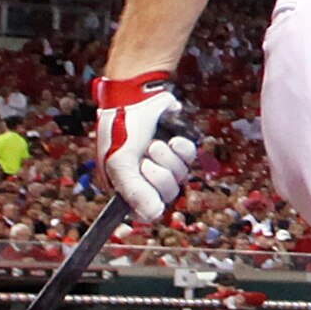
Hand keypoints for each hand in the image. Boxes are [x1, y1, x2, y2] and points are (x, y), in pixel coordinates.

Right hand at [96, 74, 198, 225]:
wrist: (138, 94)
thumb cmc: (121, 127)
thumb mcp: (120, 162)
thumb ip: (135, 191)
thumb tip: (153, 215)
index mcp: (126, 185)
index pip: (146, 209)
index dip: (150, 195)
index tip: (144, 176)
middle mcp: (145, 177)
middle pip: (169, 194)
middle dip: (161, 173)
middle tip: (148, 156)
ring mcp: (164, 162)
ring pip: (181, 175)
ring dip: (169, 158)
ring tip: (156, 143)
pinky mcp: (179, 148)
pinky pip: (190, 157)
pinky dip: (183, 147)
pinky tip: (172, 138)